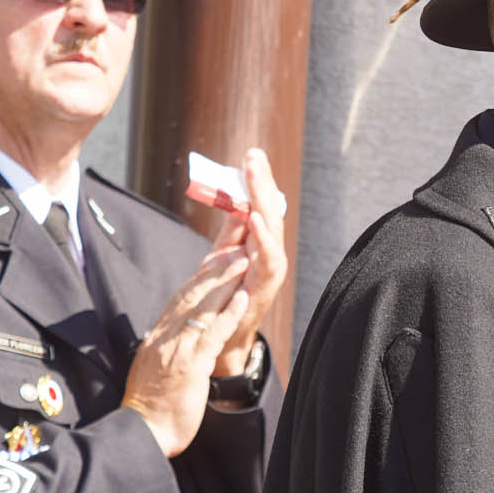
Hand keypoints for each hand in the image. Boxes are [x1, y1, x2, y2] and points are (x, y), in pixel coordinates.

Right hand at [121, 246, 250, 456]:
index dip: (200, 276)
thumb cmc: (151, 406)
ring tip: (243, 260)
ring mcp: (177, 349)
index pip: (181, 298)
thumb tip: (174, 336)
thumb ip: (166, 348)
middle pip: (191, 294)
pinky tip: (242, 298)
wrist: (142, 431)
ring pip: (203, 306)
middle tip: (234, 247)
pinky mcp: (191, 366)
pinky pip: (212, 334)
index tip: (216, 257)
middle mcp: (166, 337)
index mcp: (158, 336)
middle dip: (214, 268)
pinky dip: (228, 314)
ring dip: (225, 281)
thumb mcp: (155, 368)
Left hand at [210, 149, 289, 378]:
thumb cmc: (225, 297)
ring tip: (255, 176)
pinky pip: (266, 258)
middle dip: (261, 182)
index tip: (251, 153)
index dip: (257, 179)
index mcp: (259, 243)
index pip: (260, 204)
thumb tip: (233, 197)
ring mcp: (270, 269)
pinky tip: (253, 216)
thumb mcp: (222, 256)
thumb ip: (230, 230)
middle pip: (269, 210)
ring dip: (263, 201)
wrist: (224, 338)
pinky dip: (262, 236)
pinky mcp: (265, 286)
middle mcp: (270, 253)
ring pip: (271, 229)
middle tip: (253, 155)